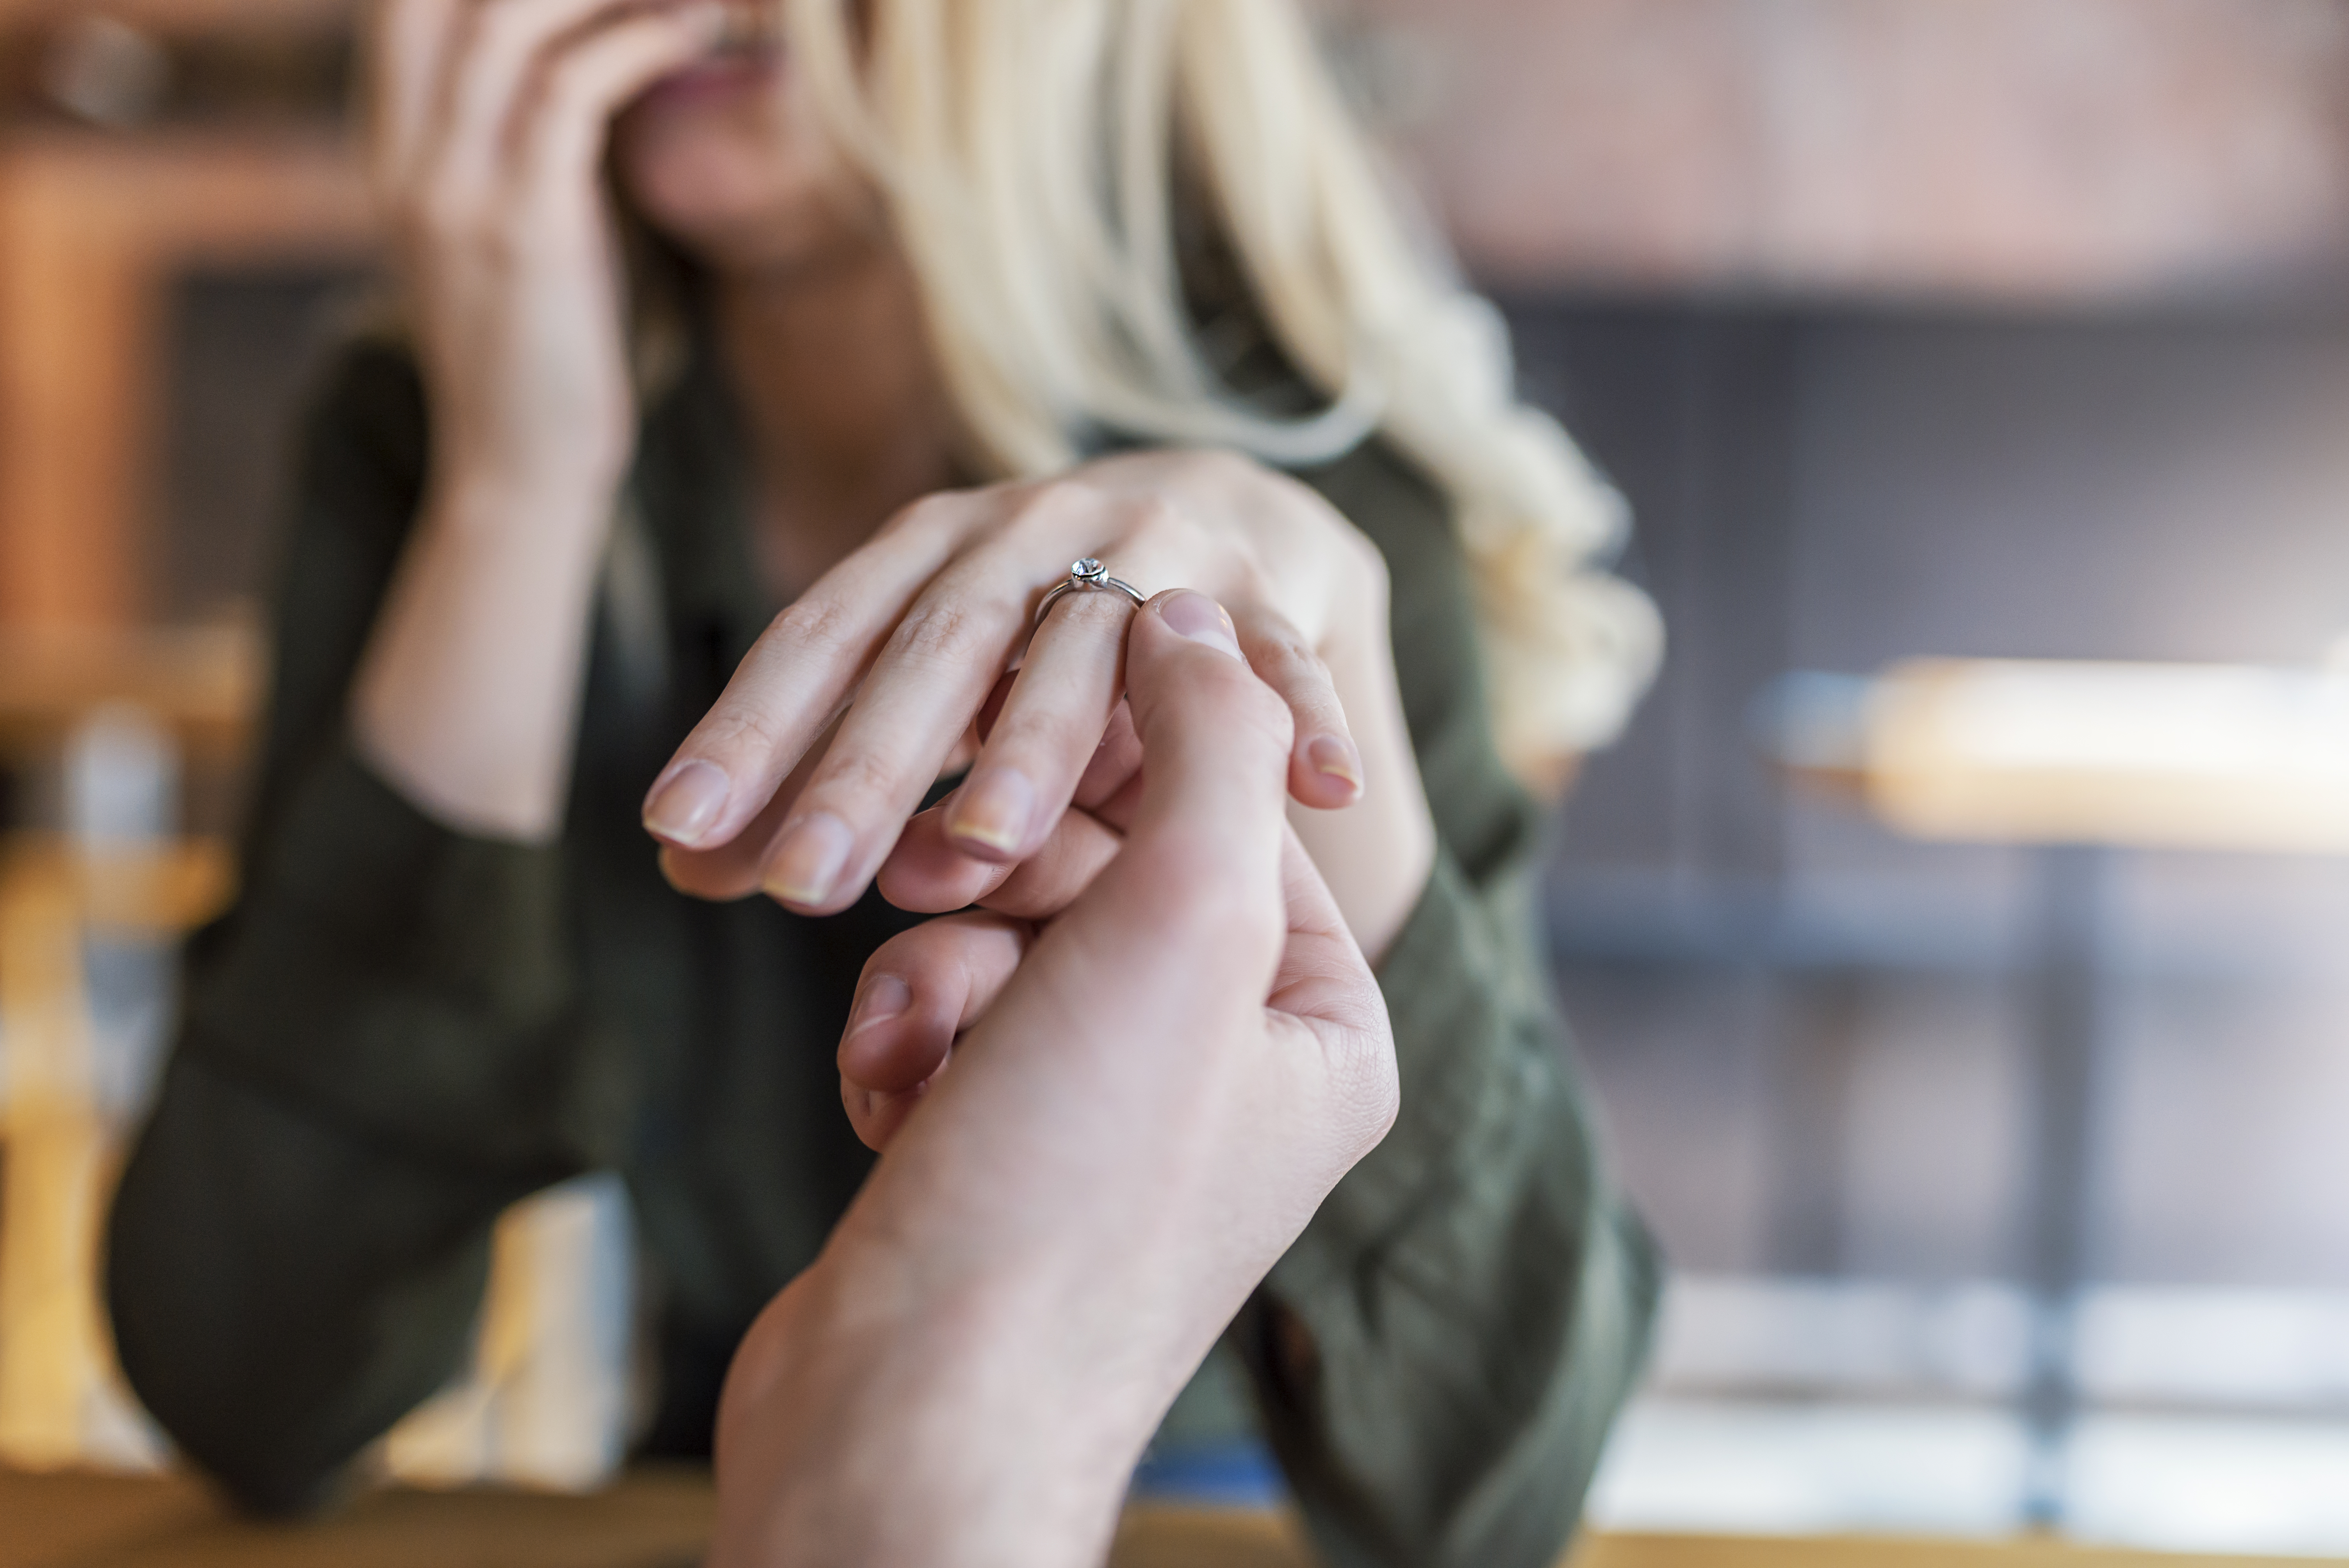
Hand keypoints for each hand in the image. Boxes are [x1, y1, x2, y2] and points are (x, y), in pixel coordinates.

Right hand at [374, 0, 724, 505]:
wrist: (519, 468)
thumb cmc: (541, 346)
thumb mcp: (513, 224)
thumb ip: (523, 140)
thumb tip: (590, 57)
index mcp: (395, 151)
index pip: (405, 4)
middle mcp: (405, 157)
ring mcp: (454, 192)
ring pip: (503, 22)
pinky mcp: (520, 232)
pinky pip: (568, 94)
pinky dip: (638, 43)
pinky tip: (698, 31)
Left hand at [647, 449, 1436, 953]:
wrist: (1207, 507)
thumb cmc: (1029, 622)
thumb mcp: (926, 672)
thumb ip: (817, 763)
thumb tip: (679, 866)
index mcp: (932, 547)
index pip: (823, 634)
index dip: (748, 732)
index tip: (674, 837)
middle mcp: (1033, 531)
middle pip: (941, 648)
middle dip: (867, 767)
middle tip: (795, 889)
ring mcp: (1155, 553)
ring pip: (1092, 653)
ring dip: (1039, 748)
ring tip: (980, 850)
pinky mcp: (1266, 586)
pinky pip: (1283, 658)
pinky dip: (1301, 717)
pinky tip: (1322, 795)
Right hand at [709, 592, 1398, 1567]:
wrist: (917, 1405)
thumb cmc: (1078, 1177)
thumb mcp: (1186, 919)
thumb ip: (1209, 743)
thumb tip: (1193, 618)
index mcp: (1312, 1028)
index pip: (1222, 818)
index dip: (1110, 778)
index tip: (1024, 785)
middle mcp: (1220, 1077)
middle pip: (1097, 877)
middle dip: (997, 885)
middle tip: (934, 892)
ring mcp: (1099, 1124)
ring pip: (991, 941)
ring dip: (931, 971)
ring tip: (921, 1048)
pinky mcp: (986, 1156)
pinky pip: (932, 1024)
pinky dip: (897, 1044)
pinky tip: (890, 1105)